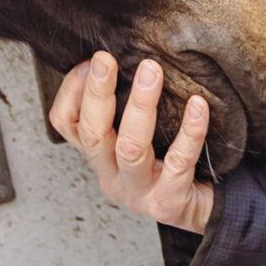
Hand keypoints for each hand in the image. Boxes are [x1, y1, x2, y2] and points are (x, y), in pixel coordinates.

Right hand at [50, 52, 214, 234]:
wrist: (198, 209)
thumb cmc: (168, 164)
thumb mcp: (138, 136)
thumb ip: (125, 106)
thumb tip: (125, 56)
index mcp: (98, 156)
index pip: (66, 123)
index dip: (72, 90)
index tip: (91, 61)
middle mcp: (111, 176)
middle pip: (93, 133)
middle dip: (98, 93)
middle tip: (106, 59)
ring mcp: (138, 193)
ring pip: (131, 148)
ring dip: (140, 105)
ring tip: (151, 71)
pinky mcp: (168, 201)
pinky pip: (179, 162)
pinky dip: (190, 131)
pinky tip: (197, 104)